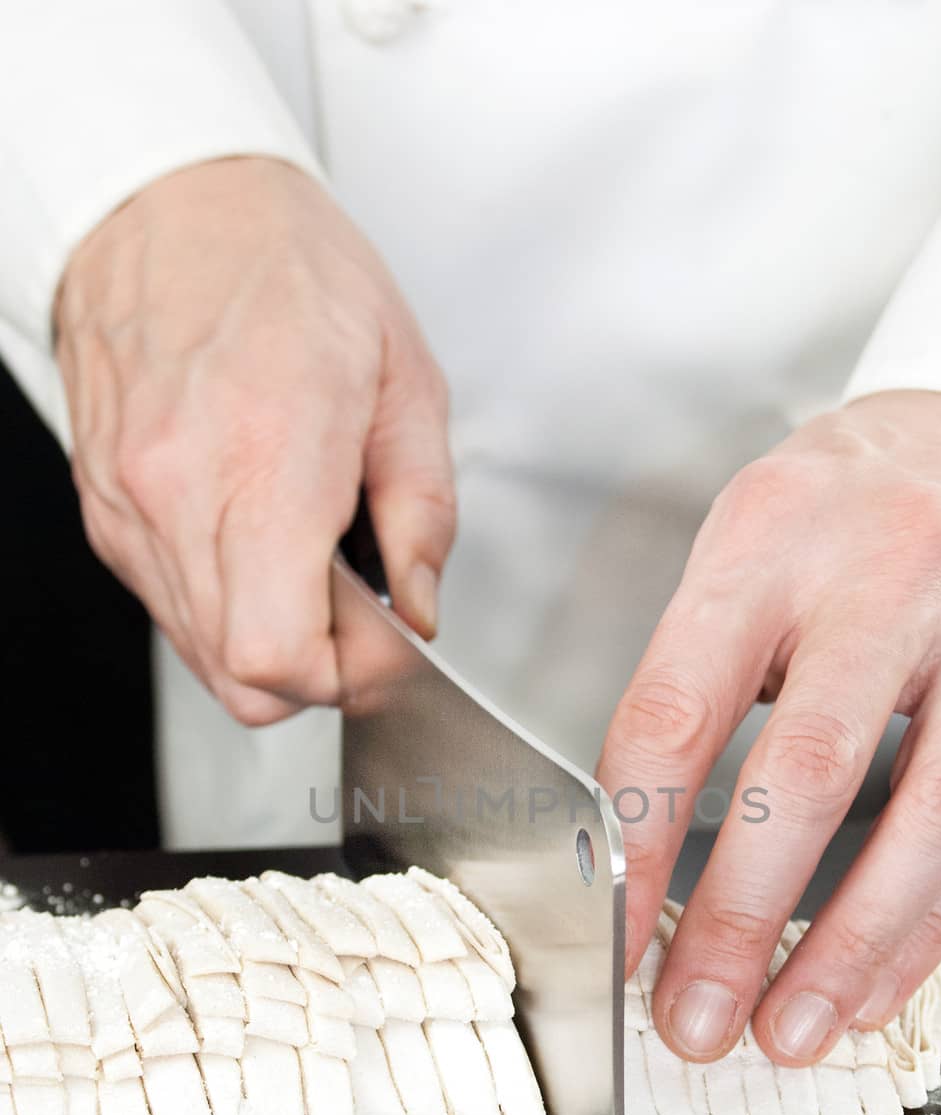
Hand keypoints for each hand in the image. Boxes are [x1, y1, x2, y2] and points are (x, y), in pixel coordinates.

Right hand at [55, 156, 453, 724]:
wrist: (167, 202)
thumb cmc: (285, 268)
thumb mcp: (406, 379)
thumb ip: (424, 512)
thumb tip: (419, 607)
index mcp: (263, 456)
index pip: (284, 654)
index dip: (354, 673)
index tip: (394, 639)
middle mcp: (176, 494)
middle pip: (246, 678)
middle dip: (324, 668)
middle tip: (362, 606)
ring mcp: (130, 511)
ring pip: (206, 658)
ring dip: (276, 642)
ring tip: (312, 560)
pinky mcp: (108, 516)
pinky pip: (174, 611)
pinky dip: (230, 609)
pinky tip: (261, 544)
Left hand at [598, 390, 940, 1065]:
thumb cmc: (839, 510)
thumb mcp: (741, 554)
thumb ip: (692, 684)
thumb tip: (634, 853)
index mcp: (770, 541)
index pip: (682, 707)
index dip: (637, 838)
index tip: (612, 934)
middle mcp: (889, 577)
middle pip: (812, 770)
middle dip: (745, 917)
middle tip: (695, 1016)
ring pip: (933, 813)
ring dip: (855, 945)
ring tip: (790, 1031)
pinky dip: (931, 923)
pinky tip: (876, 988)